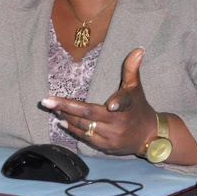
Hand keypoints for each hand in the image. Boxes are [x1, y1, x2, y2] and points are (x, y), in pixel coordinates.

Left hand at [41, 48, 155, 154]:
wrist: (149, 136)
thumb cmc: (139, 107)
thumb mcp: (136, 87)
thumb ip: (132, 68)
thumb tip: (138, 49)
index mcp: (128, 105)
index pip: (124, 102)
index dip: (118, 103)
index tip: (112, 105)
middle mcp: (119, 123)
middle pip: (89, 114)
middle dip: (66, 107)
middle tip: (47, 101)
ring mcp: (112, 137)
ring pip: (84, 127)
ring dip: (66, 117)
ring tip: (52, 108)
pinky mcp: (107, 147)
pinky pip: (86, 138)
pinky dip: (73, 129)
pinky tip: (62, 121)